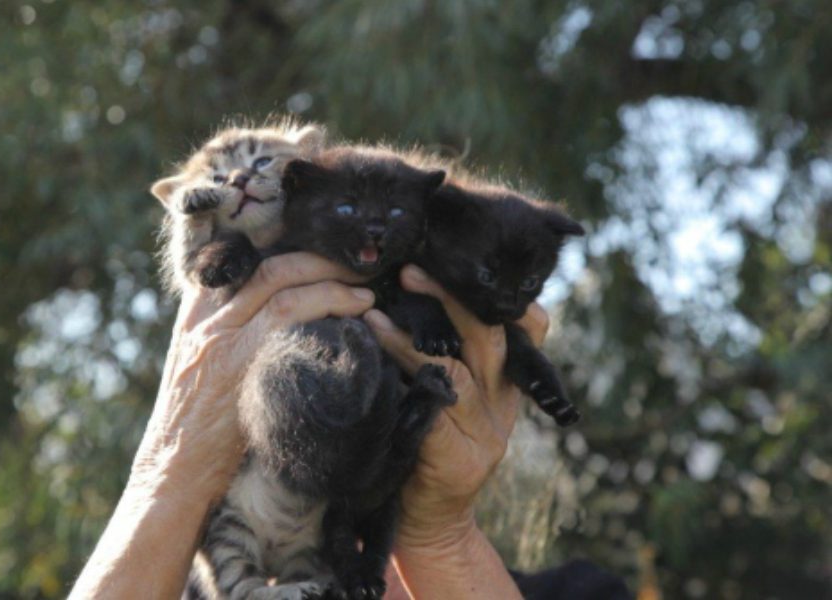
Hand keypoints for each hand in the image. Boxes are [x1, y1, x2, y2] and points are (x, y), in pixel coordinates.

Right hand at [128, 252, 374, 502]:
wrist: (174, 470)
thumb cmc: (194, 425)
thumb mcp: (197, 365)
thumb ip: (225, 332)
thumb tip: (276, 309)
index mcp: (195, 315)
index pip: (236, 257)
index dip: (281, 243)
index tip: (315, 243)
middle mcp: (207, 320)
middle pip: (268, 266)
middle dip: (319, 260)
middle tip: (353, 266)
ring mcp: (222, 340)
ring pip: (281, 287)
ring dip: (331, 286)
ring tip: (363, 295)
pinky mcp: (241, 366)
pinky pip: (288, 323)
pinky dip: (325, 314)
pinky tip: (351, 323)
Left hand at [363, 264, 546, 575]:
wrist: (422, 522)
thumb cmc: (419, 447)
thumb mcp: (441, 396)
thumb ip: (441, 354)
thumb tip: (405, 291)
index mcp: (504, 384)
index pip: (528, 326)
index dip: (504, 291)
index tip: (464, 258)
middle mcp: (501, 404)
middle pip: (491, 334)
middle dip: (451, 295)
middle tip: (410, 268)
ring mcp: (484, 432)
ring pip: (457, 365)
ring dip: (413, 334)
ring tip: (375, 311)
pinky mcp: (459, 457)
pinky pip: (432, 403)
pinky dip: (401, 370)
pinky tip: (373, 348)